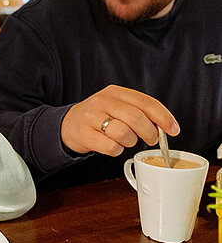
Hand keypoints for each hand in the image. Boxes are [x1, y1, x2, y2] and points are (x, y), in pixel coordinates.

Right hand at [61, 85, 179, 156]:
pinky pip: (110, 146)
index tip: (174, 130)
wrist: (68, 124)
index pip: (146, 102)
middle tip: (150, 139)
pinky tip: (112, 146)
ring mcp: (91, 117)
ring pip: (123, 133)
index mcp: (115, 92)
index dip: (163, 117)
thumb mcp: (117, 107)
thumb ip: (139, 111)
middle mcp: (102, 101)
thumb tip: (165, 127)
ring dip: (130, 142)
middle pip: (136, 118)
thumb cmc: (100, 117)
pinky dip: (116, 150)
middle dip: (149, 133)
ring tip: (125, 141)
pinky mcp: (84, 133)